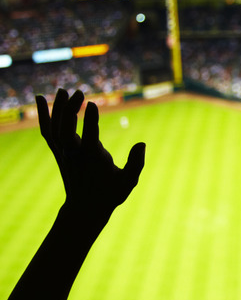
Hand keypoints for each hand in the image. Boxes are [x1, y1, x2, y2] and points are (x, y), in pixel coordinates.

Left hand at [36, 89, 144, 216]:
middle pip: (66, 131)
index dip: (90, 121)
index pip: (90, 138)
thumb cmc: (110, 194)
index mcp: (95, 161)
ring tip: (64, 90)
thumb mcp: (129, 181)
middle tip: (79, 93)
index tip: (92, 103)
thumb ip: (136, 163)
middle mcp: (75, 156)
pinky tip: (39, 99)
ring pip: (55, 129)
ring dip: (57, 108)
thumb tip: (142, 144)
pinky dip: (42, 115)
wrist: (84, 208)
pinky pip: (47, 131)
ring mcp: (64, 154)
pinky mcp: (58, 152)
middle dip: (69, 110)